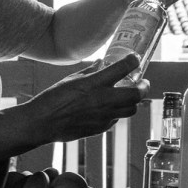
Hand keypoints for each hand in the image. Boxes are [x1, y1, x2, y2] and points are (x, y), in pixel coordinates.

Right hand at [22, 54, 146, 142]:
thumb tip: (101, 63)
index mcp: (95, 83)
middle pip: (136, 94)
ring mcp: (103, 116)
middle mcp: (103, 100)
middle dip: (144, 87)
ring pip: (131, 110)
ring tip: (130, 96)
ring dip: (134, 102)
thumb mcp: (72, 79)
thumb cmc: (53, 98)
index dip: (133, 61)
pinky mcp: (100, 128)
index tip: (135, 59)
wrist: (43, 122)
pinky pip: (116, 120)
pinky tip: (112, 108)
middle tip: (143, 83)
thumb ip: (91, 71)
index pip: (123, 68)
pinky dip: (118, 113)